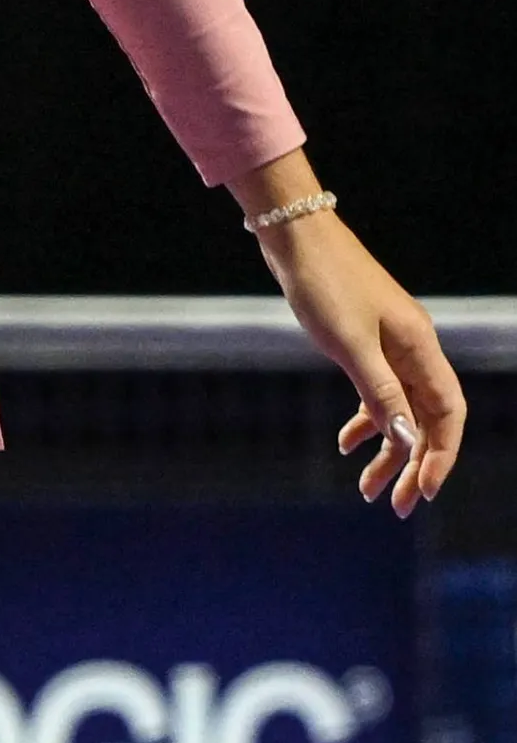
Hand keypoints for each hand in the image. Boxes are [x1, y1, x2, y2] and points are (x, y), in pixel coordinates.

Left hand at [255, 212, 464, 513]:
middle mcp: (414, 350)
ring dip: (387, 450)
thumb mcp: (350, 344)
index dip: (441, 456)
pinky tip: (346, 443)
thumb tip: (409, 442)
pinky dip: (366, 420)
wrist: (295, 236)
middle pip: (426, 420)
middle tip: (394, 506)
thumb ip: (381, 393)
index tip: (424, 492)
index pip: (448, 415)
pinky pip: (376, 392)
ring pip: (399, 410)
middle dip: (413, 465)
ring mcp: (390, 346)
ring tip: (365, 489)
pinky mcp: (364, 342)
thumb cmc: (323, 283)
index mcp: (421, 348)